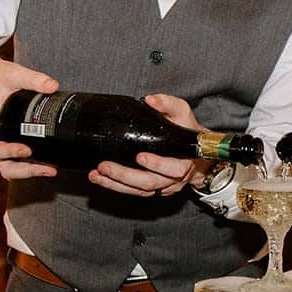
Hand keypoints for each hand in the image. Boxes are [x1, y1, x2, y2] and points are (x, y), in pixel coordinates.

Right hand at [0, 53, 60, 180]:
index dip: (7, 152)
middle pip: (4, 166)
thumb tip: (53, 86)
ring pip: (12, 168)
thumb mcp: (14, 74)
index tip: (26, 150)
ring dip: (30, 173)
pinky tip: (51, 164)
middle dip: (24, 171)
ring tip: (51, 170)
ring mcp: (6, 143)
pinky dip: (33, 166)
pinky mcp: (15, 143)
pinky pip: (21, 162)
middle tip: (46, 168)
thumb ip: (33, 79)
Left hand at [88, 93, 203, 197]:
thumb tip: (151, 100)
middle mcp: (173, 178)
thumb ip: (168, 104)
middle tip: (106, 166)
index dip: (157, 165)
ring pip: (138, 190)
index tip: (140, 156)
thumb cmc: (187, 132)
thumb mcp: (183, 113)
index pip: (173, 169)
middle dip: (124, 175)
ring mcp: (162, 186)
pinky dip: (115, 186)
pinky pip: (133, 191)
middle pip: (149, 182)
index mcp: (184, 161)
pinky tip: (100, 179)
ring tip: (97, 175)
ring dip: (115, 183)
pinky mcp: (151, 189)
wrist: (194, 151)